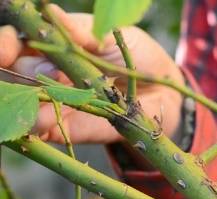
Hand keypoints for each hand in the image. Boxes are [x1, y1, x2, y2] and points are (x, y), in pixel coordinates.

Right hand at [0, 5, 183, 143]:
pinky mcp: (69, 128)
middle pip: (14, 72)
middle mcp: (46, 73)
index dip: (5, 44)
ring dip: (22, 103)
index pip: (15, 42)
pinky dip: (35, 126)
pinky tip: (35, 123)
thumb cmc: (136, 55)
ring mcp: (55, 101)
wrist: (162, 92)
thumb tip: (52, 12)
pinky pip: (43, 129)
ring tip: (30, 103)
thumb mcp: (111, 37)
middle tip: (38, 73)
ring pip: (24, 102)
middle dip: (17, 72)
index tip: (5, 48)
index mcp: (52, 45)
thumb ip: (81, 31)